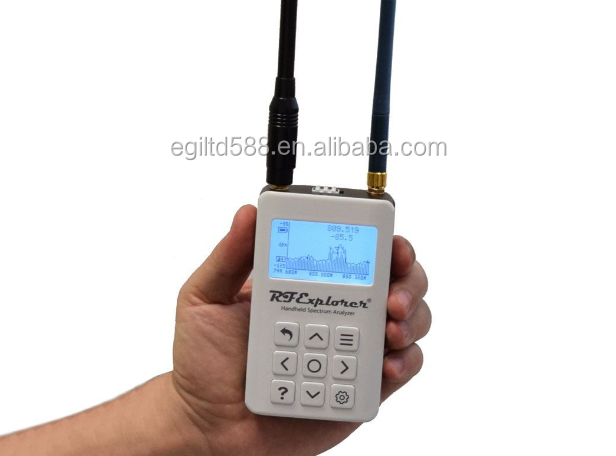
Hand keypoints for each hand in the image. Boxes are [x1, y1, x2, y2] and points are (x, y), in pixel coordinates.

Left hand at [170, 205, 430, 455]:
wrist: (211, 425)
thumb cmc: (206, 360)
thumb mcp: (205, 298)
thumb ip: (229, 256)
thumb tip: (247, 213)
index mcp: (308, 280)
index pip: (355, 248)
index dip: (381, 239)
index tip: (388, 241)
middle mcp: (339, 306)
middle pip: (395, 277)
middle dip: (409, 277)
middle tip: (392, 294)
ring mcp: (354, 345)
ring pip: (409, 318)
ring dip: (413, 316)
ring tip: (391, 328)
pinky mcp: (362, 384)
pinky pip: (403, 366)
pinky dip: (407, 360)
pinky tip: (389, 363)